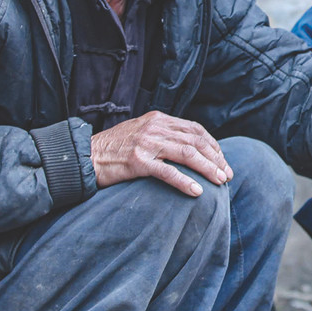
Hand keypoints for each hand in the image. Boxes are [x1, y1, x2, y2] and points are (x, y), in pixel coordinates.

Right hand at [90, 111, 231, 196]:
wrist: (84, 156)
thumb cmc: (114, 149)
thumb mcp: (141, 132)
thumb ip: (163, 134)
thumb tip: (191, 147)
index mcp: (158, 118)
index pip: (195, 129)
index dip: (213, 146)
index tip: (222, 160)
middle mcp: (154, 128)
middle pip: (196, 141)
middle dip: (215, 159)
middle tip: (227, 175)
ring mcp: (146, 144)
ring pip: (187, 154)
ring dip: (207, 169)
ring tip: (220, 182)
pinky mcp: (137, 162)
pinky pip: (168, 172)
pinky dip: (185, 182)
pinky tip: (197, 191)